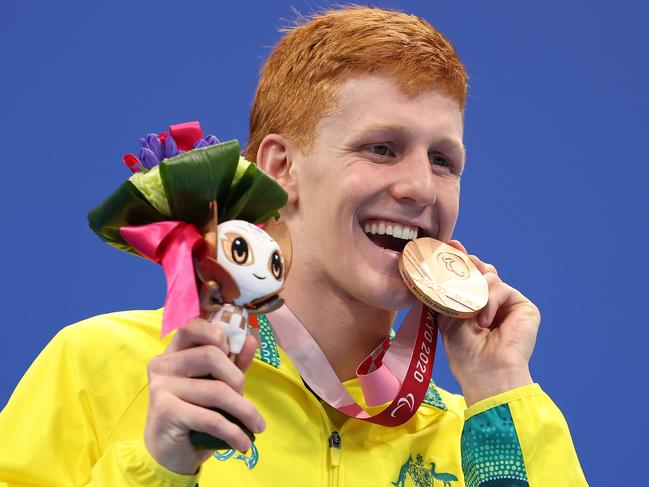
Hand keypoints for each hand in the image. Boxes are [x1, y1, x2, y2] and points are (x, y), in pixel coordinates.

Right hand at [144, 317, 264, 474]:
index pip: (192, 325)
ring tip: (255, 426)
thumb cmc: (195, 414)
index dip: (216, 333)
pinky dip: (234, 432)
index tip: (230, 352)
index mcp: (174, 352)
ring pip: (216, 390)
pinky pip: (211, 418)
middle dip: (236, 378)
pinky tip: (243, 443)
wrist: (169, 454)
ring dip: (243, 410)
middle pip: (211, 356)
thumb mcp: (217, 385)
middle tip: (244, 396)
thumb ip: (233, 363)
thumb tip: (251, 339)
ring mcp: (161, 387)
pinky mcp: (166, 412)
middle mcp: (163, 365)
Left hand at [437, 240, 539, 406]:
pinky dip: (489, 301)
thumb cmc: (464, 351)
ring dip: (476, 293)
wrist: (485, 372)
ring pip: (489, 277)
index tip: (449, 246)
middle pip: (481, 271)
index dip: (460, 261)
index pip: (469, 277)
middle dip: (469, 264)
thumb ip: (449, 289)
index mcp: (475, 305)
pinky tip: (485, 321)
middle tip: (457, 256)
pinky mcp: (524, 307)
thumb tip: (442, 262)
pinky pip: (501, 287)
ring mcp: (509, 304)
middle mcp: (493, 302)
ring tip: (472, 317)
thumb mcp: (449, 315)